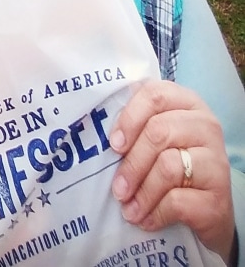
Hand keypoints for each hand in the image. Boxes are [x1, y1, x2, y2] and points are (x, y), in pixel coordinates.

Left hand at [110, 80, 234, 261]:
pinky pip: (179, 199)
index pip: (154, 95)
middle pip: (158, 132)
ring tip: (127, 208)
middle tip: (117, 187)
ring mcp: (217, 159)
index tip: (113, 144)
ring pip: (167, 166)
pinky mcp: (220, 194)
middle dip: (131, 163)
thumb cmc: (173, 163)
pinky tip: (145, 219)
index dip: (129, 118)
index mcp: (186, 102)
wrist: (209, 208)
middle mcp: (205, 125)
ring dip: (141, 191)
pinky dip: (156, 211)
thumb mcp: (156, 138)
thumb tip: (95, 131)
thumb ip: (136, 124)